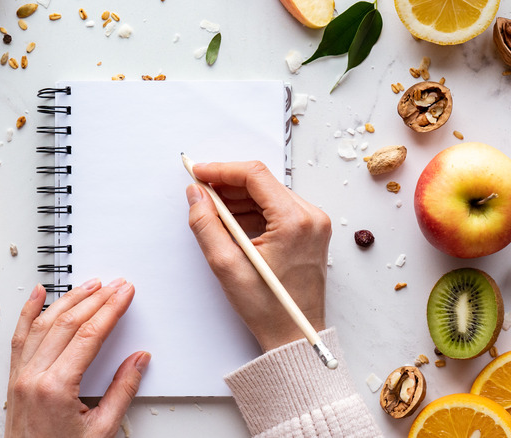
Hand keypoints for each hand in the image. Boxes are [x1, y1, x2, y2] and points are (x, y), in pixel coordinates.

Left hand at [5, 279, 150, 437]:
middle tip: (116, 285)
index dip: (111, 310)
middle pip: (68, 323)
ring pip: (44, 324)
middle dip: (96, 299)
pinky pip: (20, 337)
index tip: (125, 294)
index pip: (89, 335)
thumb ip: (122, 391)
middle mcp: (33, 377)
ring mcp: (20, 376)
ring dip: (69, 299)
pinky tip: (38, 293)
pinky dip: (29, 312)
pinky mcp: (14, 379)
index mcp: (56, 388)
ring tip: (89, 283)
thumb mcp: (102, 431)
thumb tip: (139, 359)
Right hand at [186, 161, 330, 351]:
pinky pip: (277, 209)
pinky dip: (253, 211)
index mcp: (294, 222)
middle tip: (200, 193)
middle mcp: (311, 217)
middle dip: (228, 185)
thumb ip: (206, 225)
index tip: (198, 172)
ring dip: (239, 198)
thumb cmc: (268, 309)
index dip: (221, 170)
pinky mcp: (310, 232)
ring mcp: (314, 224)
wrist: (295, 335)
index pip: (255, 175)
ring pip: (269, 194)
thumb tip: (196, 195)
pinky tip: (232, 223)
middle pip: (263, 182)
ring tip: (212, 212)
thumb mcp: (226, 266)